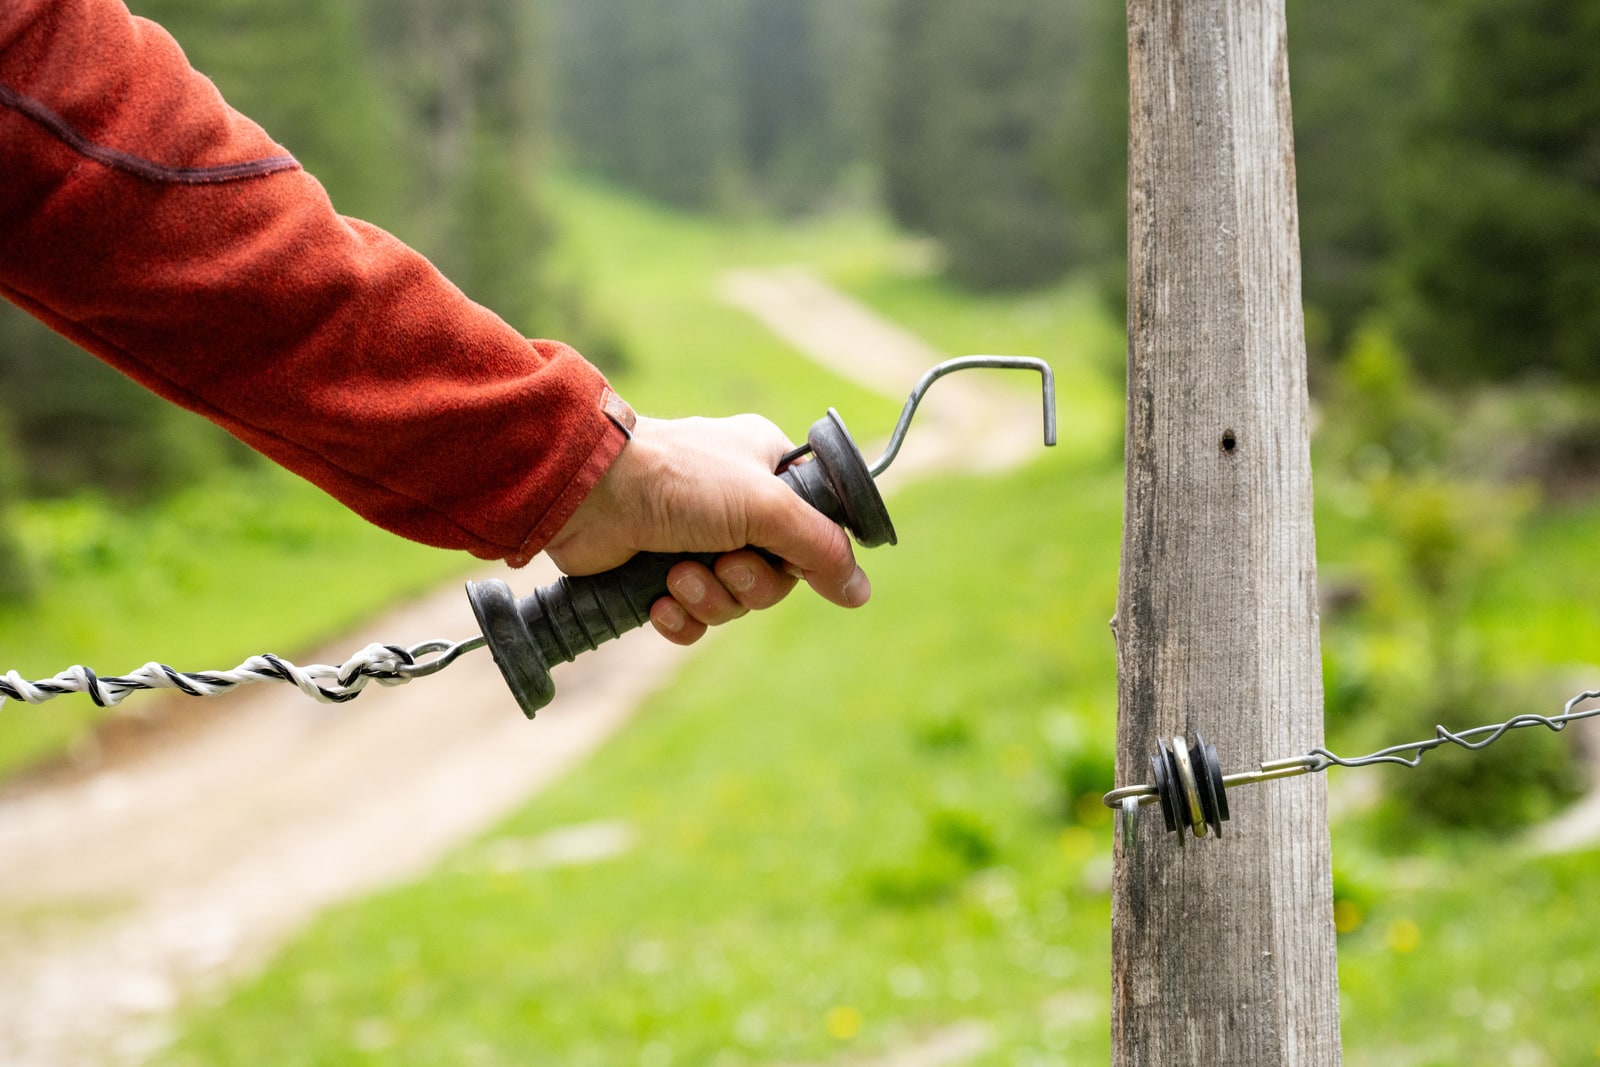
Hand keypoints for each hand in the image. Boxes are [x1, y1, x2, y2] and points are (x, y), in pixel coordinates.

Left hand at [544, 414, 870, 644]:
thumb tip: (860, 591)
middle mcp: (736, 504)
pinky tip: (658, 600)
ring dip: (709, 598)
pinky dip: (679, 617)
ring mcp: (696, 540)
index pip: (813, 525)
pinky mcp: (659, 575)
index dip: (807, 552)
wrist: (588, 495)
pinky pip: (694, 620)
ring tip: (677, 575)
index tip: (790, 556)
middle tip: (725, 563)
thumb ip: (820, 547)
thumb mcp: (766, 504)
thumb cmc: (679, 479)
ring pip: (734, 601)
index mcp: (767, 469)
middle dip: (749, 581)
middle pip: (777, 575)